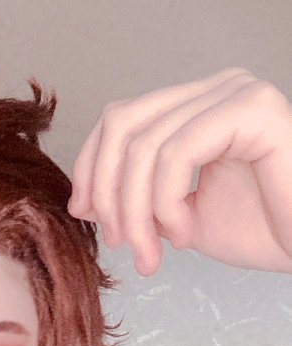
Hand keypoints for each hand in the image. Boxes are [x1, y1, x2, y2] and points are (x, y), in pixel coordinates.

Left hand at [67, 68, 291, 275]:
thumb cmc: (262, 231)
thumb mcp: (180, 215)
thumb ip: (137, 198)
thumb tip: (83, 199)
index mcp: (197, 107)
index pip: (121, 119)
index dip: (90, 165)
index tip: (85, 215)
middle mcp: (216, 90)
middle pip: (123, 124)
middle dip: (107, 192)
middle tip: (120, 243)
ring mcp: (236, 93)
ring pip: (145, 145)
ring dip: (137, 213)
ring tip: (152, 255)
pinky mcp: (253, 111)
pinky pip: (178, 152)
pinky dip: (167, 202)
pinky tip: (184, 234)